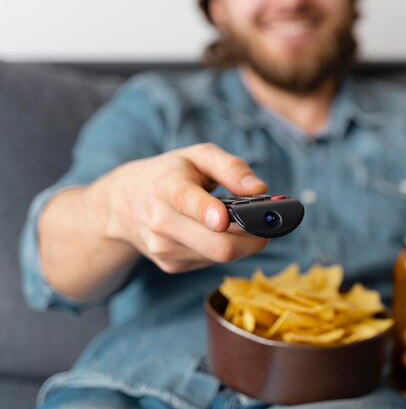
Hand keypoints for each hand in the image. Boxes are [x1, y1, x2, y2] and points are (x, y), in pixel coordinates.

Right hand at [98, 143, 269, 272]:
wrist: (122, 205)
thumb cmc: (168, 175)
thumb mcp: (198, 156)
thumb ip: (231, 168)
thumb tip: (260, 189)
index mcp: (168, 189)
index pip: (188, 202)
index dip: (209, 212)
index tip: (224, 218)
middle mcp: (162, 223)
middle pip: (218, 246)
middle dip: (252, 239)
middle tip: (267, 226)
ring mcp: (165, 249)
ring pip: (220, 257)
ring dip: (241, 244)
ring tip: (240, 223)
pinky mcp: (172, 266)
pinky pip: (212, 262)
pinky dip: (224, 249)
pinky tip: (218, 233)